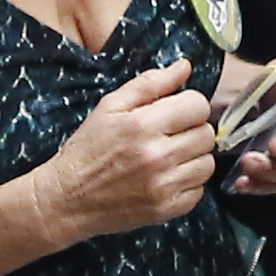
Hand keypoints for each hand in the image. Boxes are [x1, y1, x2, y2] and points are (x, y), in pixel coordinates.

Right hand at [31, 60, 215, 245]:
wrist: (67, 200)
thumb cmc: (88, 148)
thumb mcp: (110, 107)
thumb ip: (150, 83)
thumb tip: (185, 66)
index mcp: (143, 124)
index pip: (199, 106)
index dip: (189, 105)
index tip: (175, 112)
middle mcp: (158, 156)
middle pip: (207, 134)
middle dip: (192, 130)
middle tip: (170, 135)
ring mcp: (164, 186)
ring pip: (207, 163)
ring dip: (193, 158)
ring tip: (169, 157)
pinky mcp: (166, 210)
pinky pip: (199, 191)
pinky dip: (188, 184)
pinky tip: (167, 178)